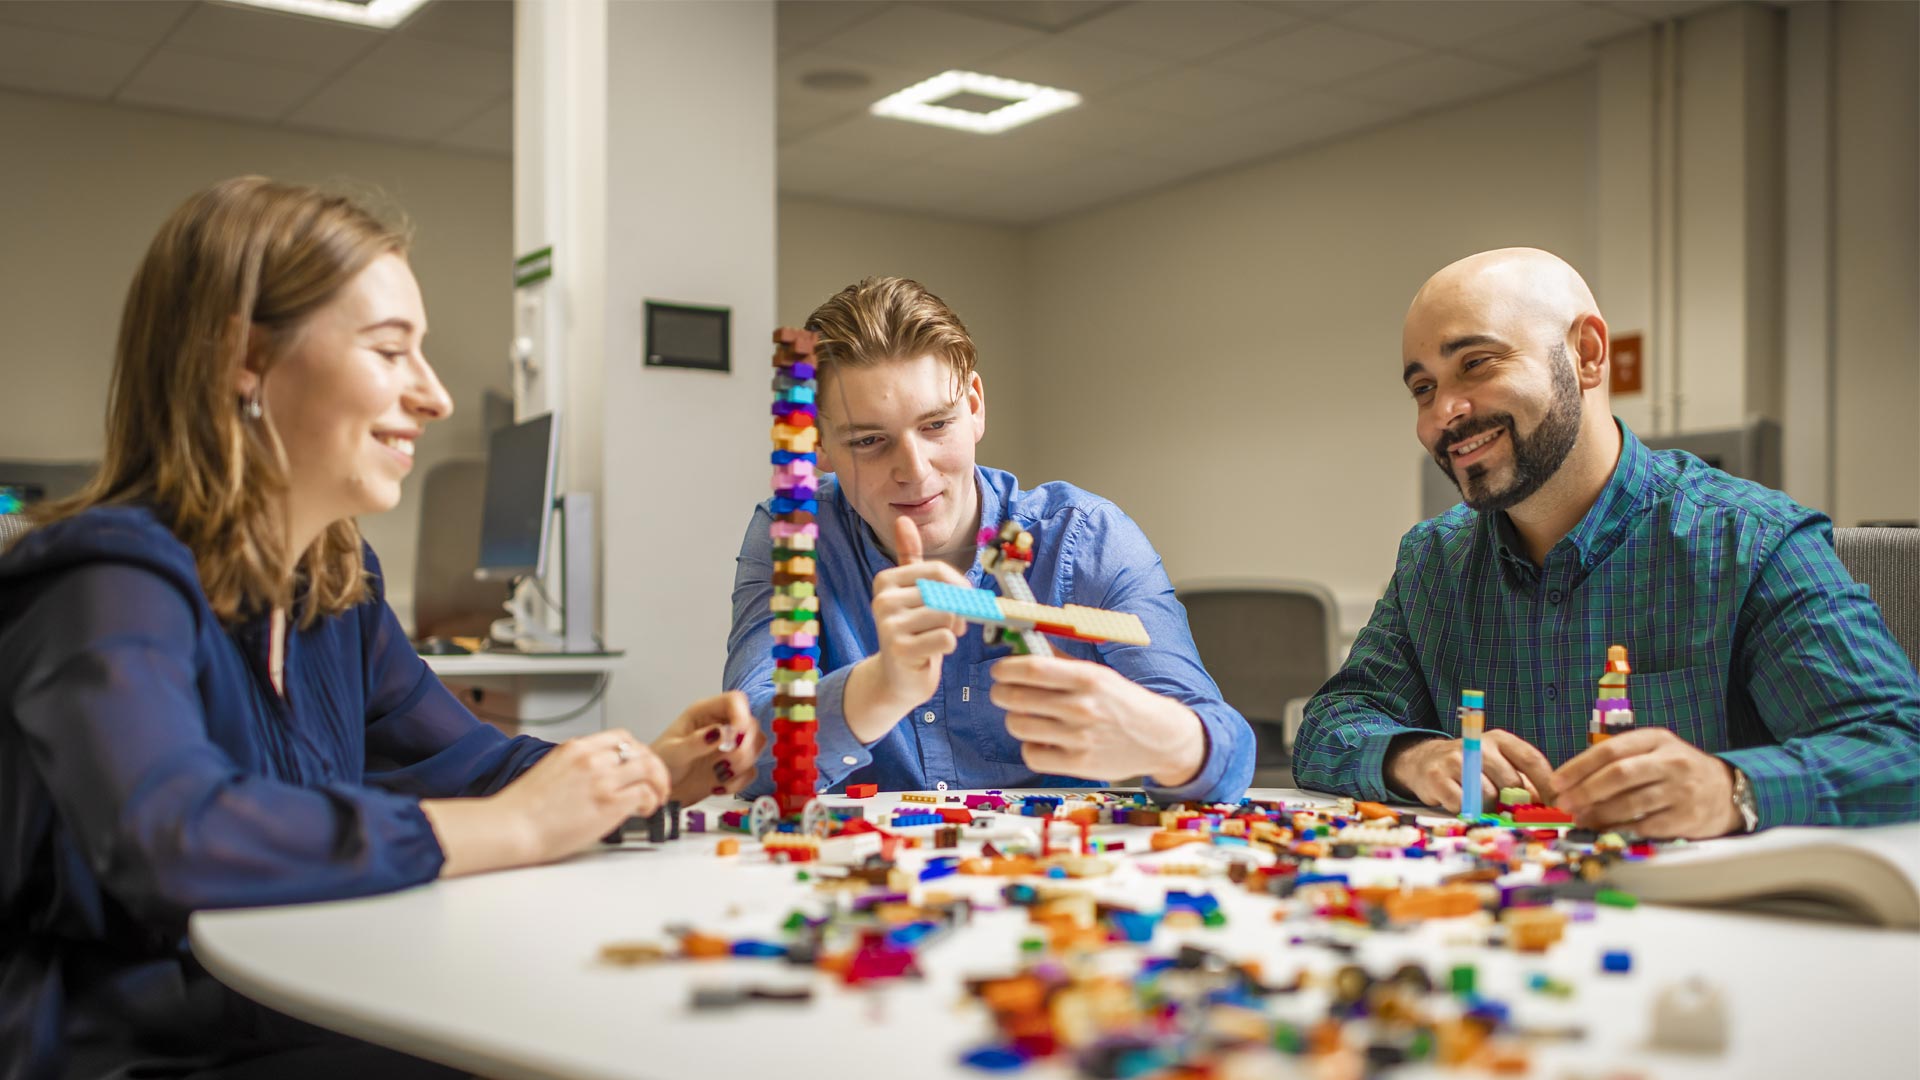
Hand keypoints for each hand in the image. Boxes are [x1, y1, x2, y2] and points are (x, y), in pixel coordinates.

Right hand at [490, 729, 670, 862]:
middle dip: (654, 767)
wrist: (510, 827)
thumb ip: (577, 768)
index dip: (637, 752)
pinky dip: (652, 801)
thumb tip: (596, 779)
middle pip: (640, 751)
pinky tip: (645, 810)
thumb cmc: (522, 809)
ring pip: (649, 768)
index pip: (620, 738)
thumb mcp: (550, 771)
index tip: (641, 766)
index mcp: (575, 748)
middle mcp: (591, 758)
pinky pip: (645, 793)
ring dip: (659, 784)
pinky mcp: (609, 802)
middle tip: (657, 783)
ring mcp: (601, 779)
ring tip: (657, 798)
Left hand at [651, 691, 763, 804]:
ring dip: (743, 763)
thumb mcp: (673, 752)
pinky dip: (738, 782)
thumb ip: (697, 742)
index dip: (742, 715)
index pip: (735, 701)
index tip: (737, 737)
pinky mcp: (734, 767)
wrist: (659, 791)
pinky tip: (718, 786)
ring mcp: (730, 747)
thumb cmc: (661, 764)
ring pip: (756, 746)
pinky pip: (751, 771)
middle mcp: (721, 725)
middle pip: (751, 724)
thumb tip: (722, 733)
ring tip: (720, 774)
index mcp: (704, 713)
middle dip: (744, 746)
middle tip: (725, 763)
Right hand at [845, 516, 969, 741]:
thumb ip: (909, 557)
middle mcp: (882, 600)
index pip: (940, 572)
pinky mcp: (899, 649)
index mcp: (886, 581)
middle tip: (951, 625)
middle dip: (958, 612)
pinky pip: (945, 639)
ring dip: (953, 631)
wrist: (897, 678)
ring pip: (947, 616)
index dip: (960, 588)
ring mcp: (888, 625)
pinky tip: (931, 654)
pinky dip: (946, 648)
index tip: (960, 602)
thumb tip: (903, 519)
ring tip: (938, 639)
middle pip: (946, 594)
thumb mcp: (911, 591)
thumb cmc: (912, 631)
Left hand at [988, 655, 1204, 785]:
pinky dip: (1031, 746)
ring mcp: (1078, 737)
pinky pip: (1032, 754)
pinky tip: (1041, 740)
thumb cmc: (1125, 703)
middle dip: (1001, 693)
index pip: (1032, 668)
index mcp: (1087, 678)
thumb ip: (1062, 662)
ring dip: (1015, 719)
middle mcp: (1081, 706)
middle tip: (1003, 693)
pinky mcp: (1077, 764)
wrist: (1159, 737)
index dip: (1006, 669)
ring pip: (1019, 725)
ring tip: (1026, 716)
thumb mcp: (1099, 675)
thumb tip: (1024, 649)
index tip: (999, 671)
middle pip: (1016, 697)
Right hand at [1385, 729, 1555, 812]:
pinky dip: (1467, 811)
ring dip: (1488, 808)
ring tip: (1480, 803)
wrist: (1424, 762)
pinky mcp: (1438, 777)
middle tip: (1507, 810)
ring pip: (1488, 796)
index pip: (1531, 759)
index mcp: (1500, 740)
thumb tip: (1550, 806)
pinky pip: (1464, 804)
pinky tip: (1463, 804)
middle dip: (1513, 802)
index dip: (1547, 785)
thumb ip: (1524, 782)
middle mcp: (1479, 745)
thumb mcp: (1498, 766)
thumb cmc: (1471, 768)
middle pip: (1511, 782)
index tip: (1557, 805)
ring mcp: (1457, 759)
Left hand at [1551, 728, 1742, 838]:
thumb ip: (1619, 760)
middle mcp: (1671, 762)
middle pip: (1619, 774)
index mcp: (1656, 739)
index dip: (1579, 766)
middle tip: (1564, 804)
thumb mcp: (1653, 751)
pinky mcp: (1687, 817)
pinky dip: (1621, 828)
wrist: (1726, 791)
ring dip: (1599, 814)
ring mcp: (1682, 790)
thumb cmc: (1676, 770)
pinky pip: (1646, 825)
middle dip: (1585, 791)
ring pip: (1631, 803)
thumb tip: (1571, 782)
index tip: (1556, 782)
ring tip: (1579, 820)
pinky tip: (1605, 830)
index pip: (1610, 749)